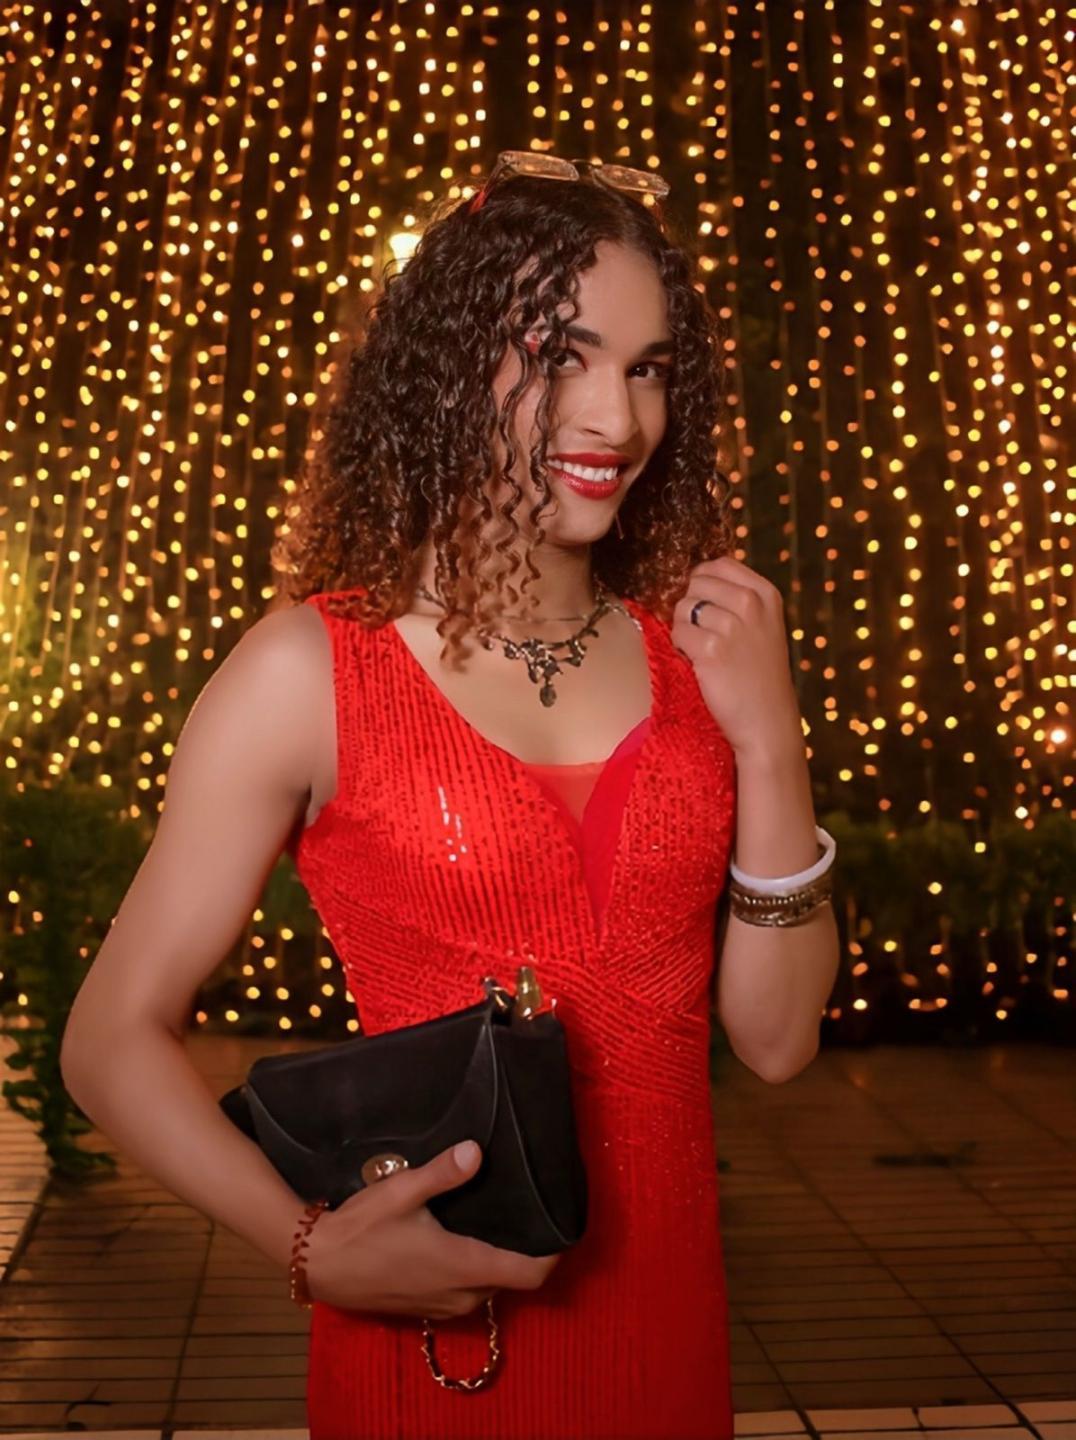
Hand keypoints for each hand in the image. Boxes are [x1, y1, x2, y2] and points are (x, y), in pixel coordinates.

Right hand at [303, 1141, 561, 1318]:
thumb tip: (476, 1151)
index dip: (553, 1253)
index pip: (531, 1273)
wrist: (318, 1264)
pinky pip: (466, 1293)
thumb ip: (442, 1173)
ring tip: (498, 1220)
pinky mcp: (425, 1309)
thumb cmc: (361, 1227)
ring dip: (497, 1262)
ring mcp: (442, 1306)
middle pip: (512, 1278)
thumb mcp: (402, 1191)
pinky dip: (474, 1272)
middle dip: (524, 1251)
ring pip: (488, 1287)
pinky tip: (462, 1240)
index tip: (561, 1225)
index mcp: (464, 1266)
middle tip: (527, 1210)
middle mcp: (461, 1294)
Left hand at [670, 556, 804, 762]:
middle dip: (691, 607)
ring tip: (704, 651)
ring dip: (684, 629)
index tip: (707, 609)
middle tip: (705, 635)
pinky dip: (681, 649)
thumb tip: (694, 577)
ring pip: (683, 608)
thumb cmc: (758, 675)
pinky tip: (699, 664)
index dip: (702, 584)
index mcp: (766, 593)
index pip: (718, 564)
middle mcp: (751, 604)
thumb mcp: (763, 626)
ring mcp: (732, 625)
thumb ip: (737, 598)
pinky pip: (677, 634)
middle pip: (696, 583)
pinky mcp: (711, 650)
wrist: (767, 721)